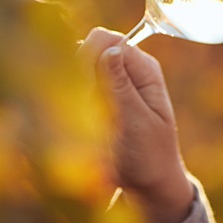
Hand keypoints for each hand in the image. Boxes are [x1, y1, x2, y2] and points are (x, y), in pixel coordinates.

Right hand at [78, 27, 193, 222]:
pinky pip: (77, 87)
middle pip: (90, 50)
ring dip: (75, 91)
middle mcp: (129, 70)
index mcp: (145, 69)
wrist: (149, 182)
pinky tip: (83, 122)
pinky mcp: (101, 98)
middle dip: (80, 76)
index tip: (85, 87)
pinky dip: (74, 102)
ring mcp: (114, 83)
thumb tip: (109, 47)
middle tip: (92, 109)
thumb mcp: (136, 122)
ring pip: (78, 69)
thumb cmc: (148, 155)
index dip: (89, 57)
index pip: (108, 40)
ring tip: (90, 119)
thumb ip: (120, 85)